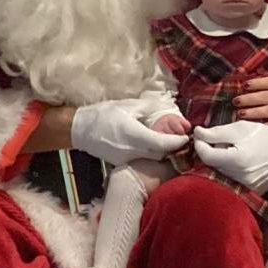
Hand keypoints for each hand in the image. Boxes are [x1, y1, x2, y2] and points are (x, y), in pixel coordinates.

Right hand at [71, 100, 189, 164]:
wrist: (80, 129)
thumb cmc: (103, 114)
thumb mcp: (127, 105)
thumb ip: (149, 107)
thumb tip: (165, 107)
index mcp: (134, 135)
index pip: (162, 144)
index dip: (177, 142)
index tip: (186, 137)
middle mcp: (132, 151)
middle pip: (160, 154)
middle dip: (172, 148)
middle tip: (180, 138)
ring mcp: (127, 159)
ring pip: (152, 159)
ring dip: (162, 152)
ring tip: (168, 141)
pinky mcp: (122, 163)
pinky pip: (142, 160)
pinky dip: (150, 154)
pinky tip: (151, 145)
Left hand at [192, 120, 267, 193]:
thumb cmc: (265, 136)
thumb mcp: (241, 128)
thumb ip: (216, 132)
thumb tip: (196, 133)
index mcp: (237, 160)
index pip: (205, 155)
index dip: (199, 143)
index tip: (200, 134)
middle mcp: (239, 178)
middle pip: (211, 164)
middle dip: (210, 150)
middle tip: (219, 139)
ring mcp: (244, 188)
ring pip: (219, 172)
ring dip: (219, 160)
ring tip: (232, 150)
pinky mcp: (248, 192)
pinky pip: (229, 180)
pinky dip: (228, 170)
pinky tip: (238, 160)